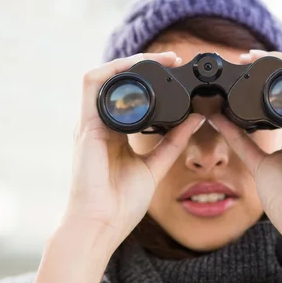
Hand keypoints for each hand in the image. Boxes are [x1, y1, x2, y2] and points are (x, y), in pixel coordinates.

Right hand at [63, 52, 204, 253]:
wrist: (102, 225)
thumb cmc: (122, 204)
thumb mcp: (155, 166)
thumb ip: (172, 142)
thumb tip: (195, 119)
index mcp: (115, 133)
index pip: (130, 95)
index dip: (151, 78)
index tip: (178, 71)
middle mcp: (100, 124)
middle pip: (117, 81)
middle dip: (144, 63)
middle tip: (173, 57)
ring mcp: (90, 123)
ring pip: (103, 76)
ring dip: (130, 61)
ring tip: (159, 58)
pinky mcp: (86, 125)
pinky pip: (92, 84)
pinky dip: (113, 70)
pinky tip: (136, 66)